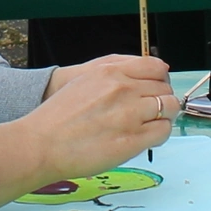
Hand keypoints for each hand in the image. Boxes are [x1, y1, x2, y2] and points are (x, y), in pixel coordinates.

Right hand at [26, 56, 175, 171]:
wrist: (42, 143)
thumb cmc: (58, 116)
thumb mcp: (84, 79)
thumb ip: (114, 74)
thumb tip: (142, 74)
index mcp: (111, 71)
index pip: (156, 67)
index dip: (160, 79)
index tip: (155, 89)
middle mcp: (123, 89)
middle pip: (164, 88)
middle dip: (162, 99)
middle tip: (151, 113)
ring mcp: (129, 114)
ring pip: (168, 108)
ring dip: (164, 116)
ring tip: (149, 125)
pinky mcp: (132, 140)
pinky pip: (163, 131)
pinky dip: (160, 134)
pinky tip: (146, 138)